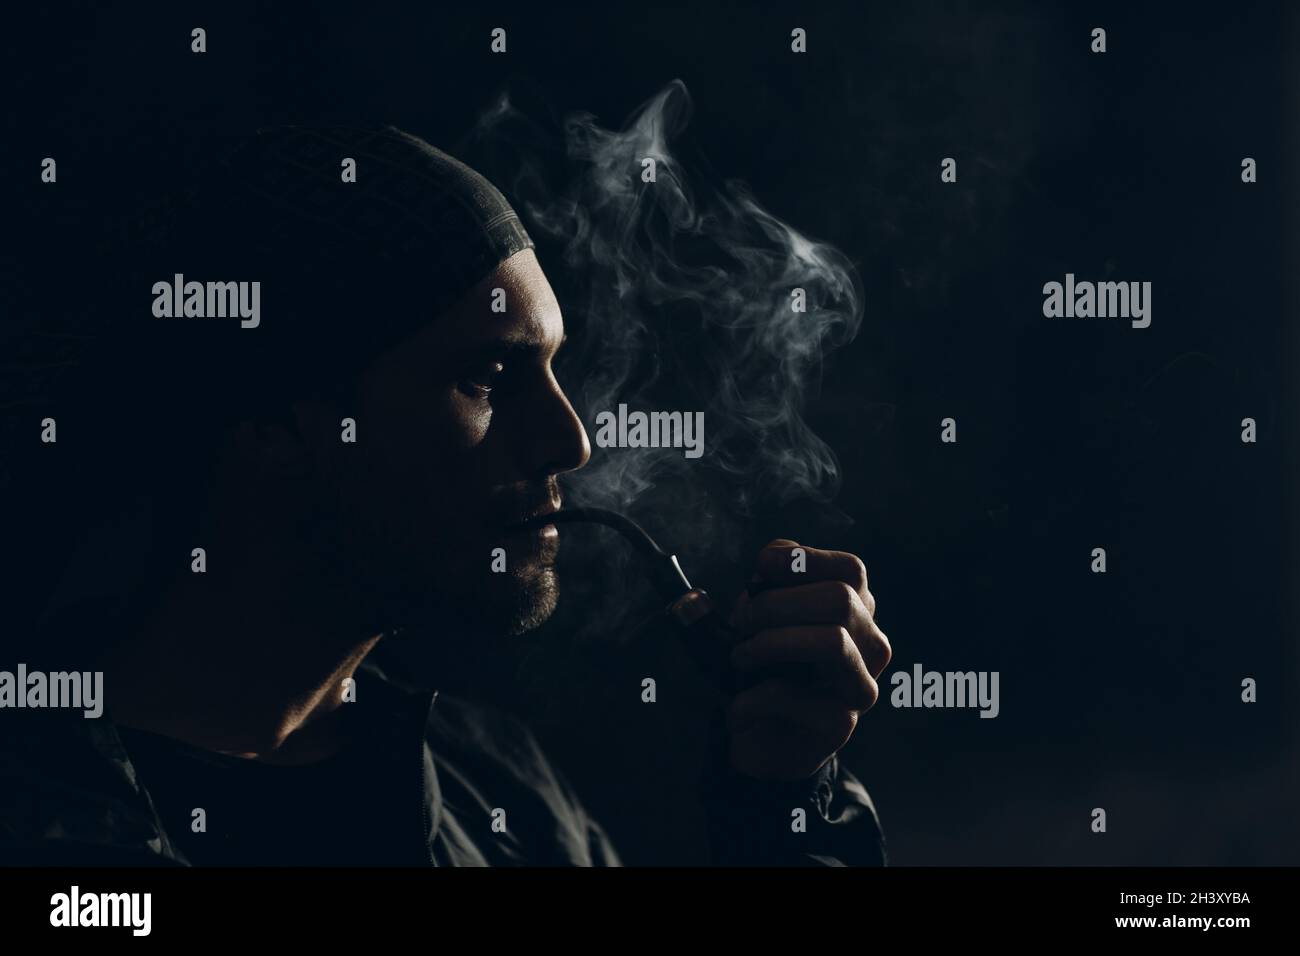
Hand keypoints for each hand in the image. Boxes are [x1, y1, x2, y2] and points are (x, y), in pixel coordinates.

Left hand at [725, 539, 890, 780]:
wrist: (759, 738)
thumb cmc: (763, 668)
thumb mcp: (760, 617)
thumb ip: (765, 586)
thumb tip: (763, 569)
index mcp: (856, 612)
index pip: (850, 570)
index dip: (805, 560)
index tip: (762, 565)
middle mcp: (870, 646)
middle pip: (841, 598)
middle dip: (778, 603)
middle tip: (743, 622)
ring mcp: (861, 686)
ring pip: (833, 642)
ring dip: (772, 643)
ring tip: (741, 656)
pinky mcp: (840, 725)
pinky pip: (794, 695)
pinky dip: (753, 697)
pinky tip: (738, 706)